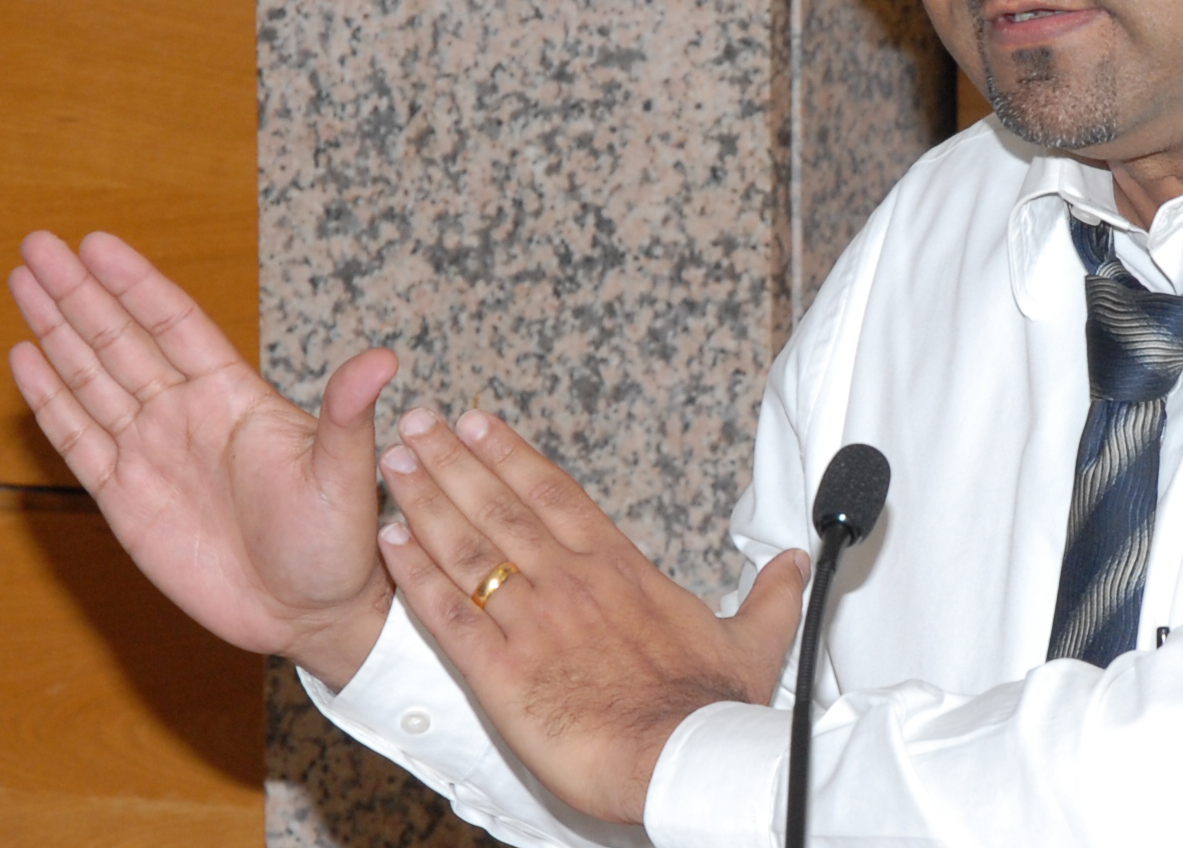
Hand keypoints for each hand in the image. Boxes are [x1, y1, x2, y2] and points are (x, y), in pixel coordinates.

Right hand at [8, 231, 397, 687]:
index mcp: (234, 397)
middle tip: (37, 243)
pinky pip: (79, 438)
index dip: (136, 284)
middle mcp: (187, 414)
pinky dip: (51, 399)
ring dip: (56, 330)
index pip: (174, 323)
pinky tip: (26, 358)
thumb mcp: (345, 474)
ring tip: (24, 281)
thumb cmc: (339, 541)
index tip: (96, 243)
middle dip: (78, 292)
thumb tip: (383, 359)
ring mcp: (152, 453)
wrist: (311, 613)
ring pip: (92, 378)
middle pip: (120, 339)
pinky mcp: (126, 499)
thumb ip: (348, 415)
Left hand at [375, 407, 810, 823]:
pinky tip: (388, 545)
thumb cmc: (713, 706)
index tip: (478, 423)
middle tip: (418, 424)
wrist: (683, 758)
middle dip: (454, 460)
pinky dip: (414, 575)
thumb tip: (793, 565)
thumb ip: (770, 597)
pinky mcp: (503, 671)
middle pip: (501, 506)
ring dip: (426, 501)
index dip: (512, 455)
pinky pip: (448, 614)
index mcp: (621, 570)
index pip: (555, 496)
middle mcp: (570, 583)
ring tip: (394, 464)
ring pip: (468, 547)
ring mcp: (533, 622)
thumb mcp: (755, 641)